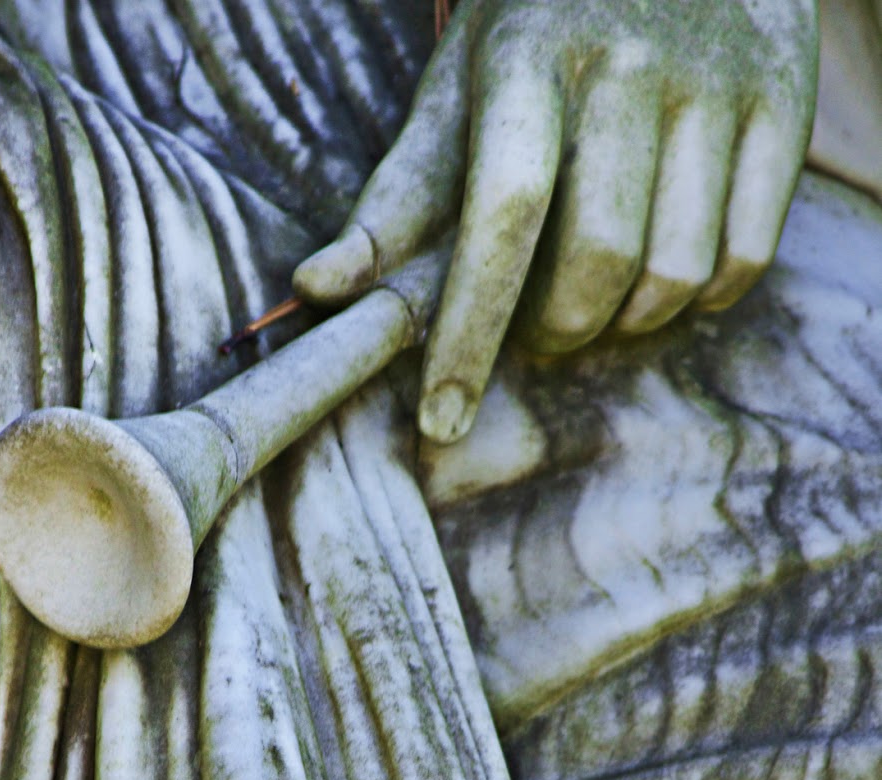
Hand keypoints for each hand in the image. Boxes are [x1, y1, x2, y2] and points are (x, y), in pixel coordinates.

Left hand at [293, 0, 818, 443]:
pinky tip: (666, 272)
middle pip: (596, 262)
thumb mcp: (460, 88)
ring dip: (627, 323)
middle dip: (555, 332)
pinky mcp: (784, 105)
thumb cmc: (545, 31)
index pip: (501, 216)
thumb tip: (317, 290)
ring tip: (599, 295)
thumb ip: (397, 196)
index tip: (441, 418)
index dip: (469, 330)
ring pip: (674, 275)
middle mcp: (629, 63)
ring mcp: (715, 83)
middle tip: (538, 329)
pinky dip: (700, 297)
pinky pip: (743, 259)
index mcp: (528, 58)